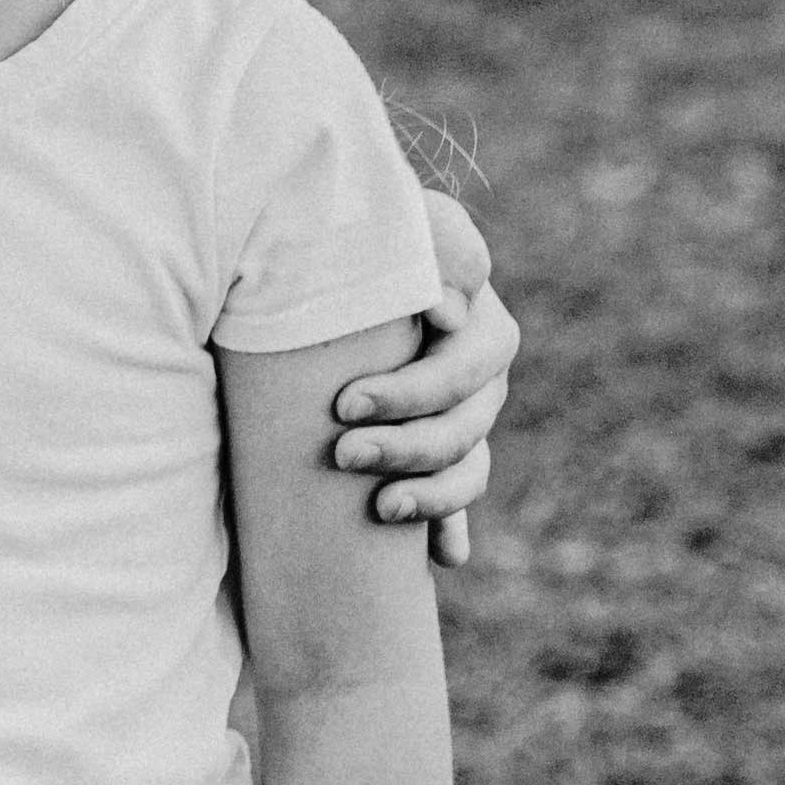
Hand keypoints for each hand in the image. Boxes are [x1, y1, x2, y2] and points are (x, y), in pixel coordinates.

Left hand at [336, 188, 511, 568]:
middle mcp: (478, 369)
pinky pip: (458, 502)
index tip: (346, 403)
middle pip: (467, 422)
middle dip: (407, 444)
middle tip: (339, 452)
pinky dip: (449, 530)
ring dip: (434, 494)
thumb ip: (428, 247)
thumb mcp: (379, 229)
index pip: (470, 366)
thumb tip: (450, 312)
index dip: (416, 391)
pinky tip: (444, 555)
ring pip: (470, 465)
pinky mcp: (438, 452)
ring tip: (380, 507)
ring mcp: (465, 413)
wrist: (306, 268)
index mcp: (472, 318)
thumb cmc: (334, 242)